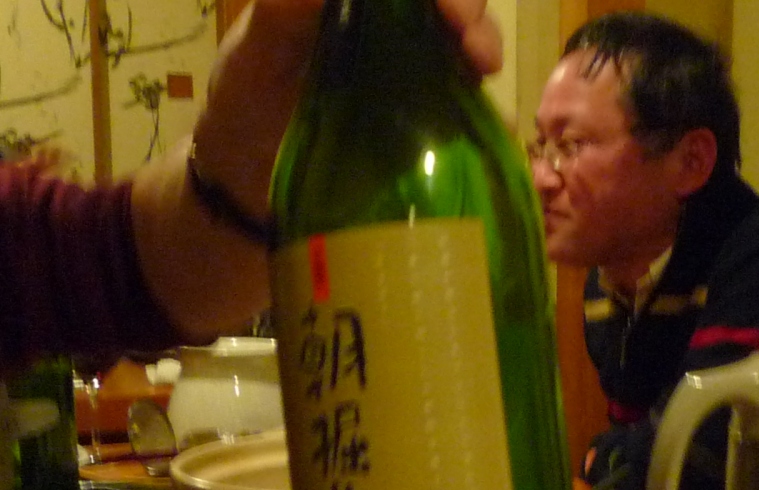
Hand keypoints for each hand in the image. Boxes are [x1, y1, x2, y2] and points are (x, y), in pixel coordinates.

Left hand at [195, 0, 502, 218]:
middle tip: (471, 39)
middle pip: (448, 4)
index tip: (443, 4)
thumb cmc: (244, 108)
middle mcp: (391, 30)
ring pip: (467, 44)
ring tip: (485, 66)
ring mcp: (415, 76)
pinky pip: (469, 110)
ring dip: (485, 43)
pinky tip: (498, 123)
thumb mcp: (252, 56)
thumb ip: (283, 12)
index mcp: (351, 2)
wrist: (249, 185)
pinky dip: (491, 112)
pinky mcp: (429, 125)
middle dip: (469, 8)